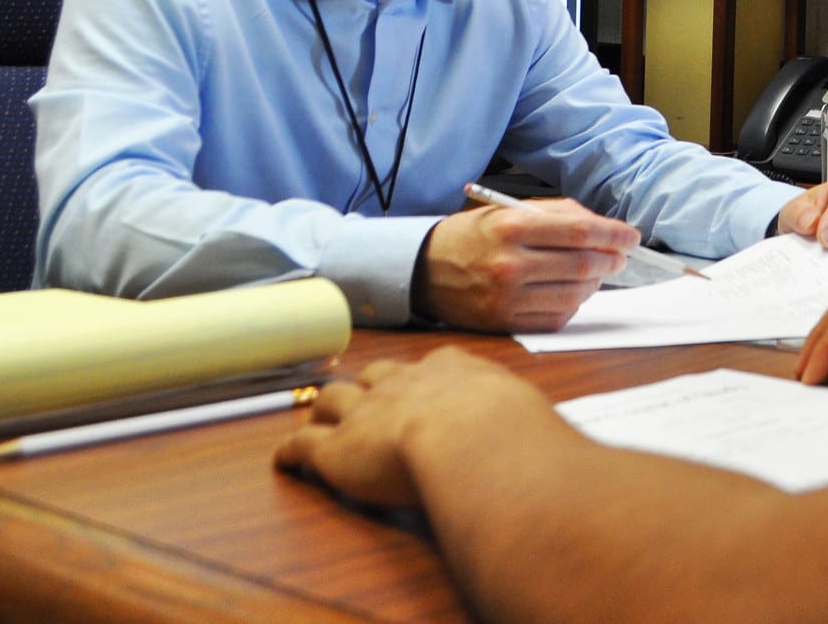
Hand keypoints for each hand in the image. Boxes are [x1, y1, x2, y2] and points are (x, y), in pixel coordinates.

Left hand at [274, 353, 554, 507]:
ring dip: (326, 410)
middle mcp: (402, 383)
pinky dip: (291, 453)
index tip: (418, 384)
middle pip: (375, 377)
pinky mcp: (336, 450)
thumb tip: (543, 449)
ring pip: (333, 402)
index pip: (428, 368)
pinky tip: (284, 460)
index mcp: (450, 370)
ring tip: (319, 417)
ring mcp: (365, 413)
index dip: (417, 379)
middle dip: (367, 386)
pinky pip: (304, 447)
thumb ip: (521, 425)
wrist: (474, 440)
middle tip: (362, 395)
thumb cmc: (511, 431)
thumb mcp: (524, 414)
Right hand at [420, 198, 636, 330]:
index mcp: (511, 226)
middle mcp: (510, 263)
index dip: (613, 235)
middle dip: (610, 259)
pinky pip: (556, 318)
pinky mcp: (504, 323)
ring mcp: (507, 297)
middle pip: (582, 264)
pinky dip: (573, 304)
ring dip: (595, 283)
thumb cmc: (473, 236)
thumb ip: (557, 214)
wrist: (424, 269)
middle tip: (619, 256)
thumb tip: (602, 227)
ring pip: (575, 295)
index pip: (580, 232)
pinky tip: (571, 291)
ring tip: (596, 272)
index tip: (631, 237)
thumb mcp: (508, 210)